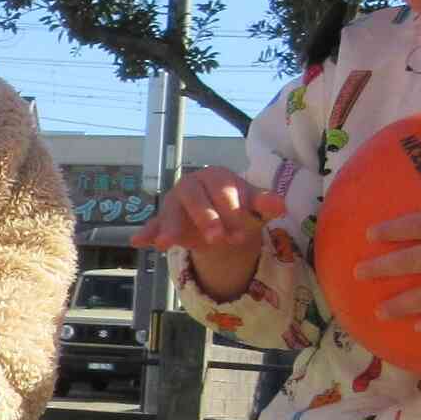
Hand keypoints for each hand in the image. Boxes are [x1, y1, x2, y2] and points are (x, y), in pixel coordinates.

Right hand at [130, 168, 284, 299]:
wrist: (224, 221)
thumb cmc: (239, 208)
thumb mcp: (255, 207)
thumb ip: (265, 204)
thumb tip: (281, 206)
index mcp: (216, 176)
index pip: (222, 188)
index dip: (231, 210)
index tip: (241, 234)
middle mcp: (192, 184)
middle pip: (194, 196)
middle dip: (205, 217)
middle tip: (217, 239)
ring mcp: (175, 202)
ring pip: (171, 211)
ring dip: (171, 226)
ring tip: (167, 243)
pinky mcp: (164, 220)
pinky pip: (153, 225)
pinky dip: (147, 233)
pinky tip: (140, 242)